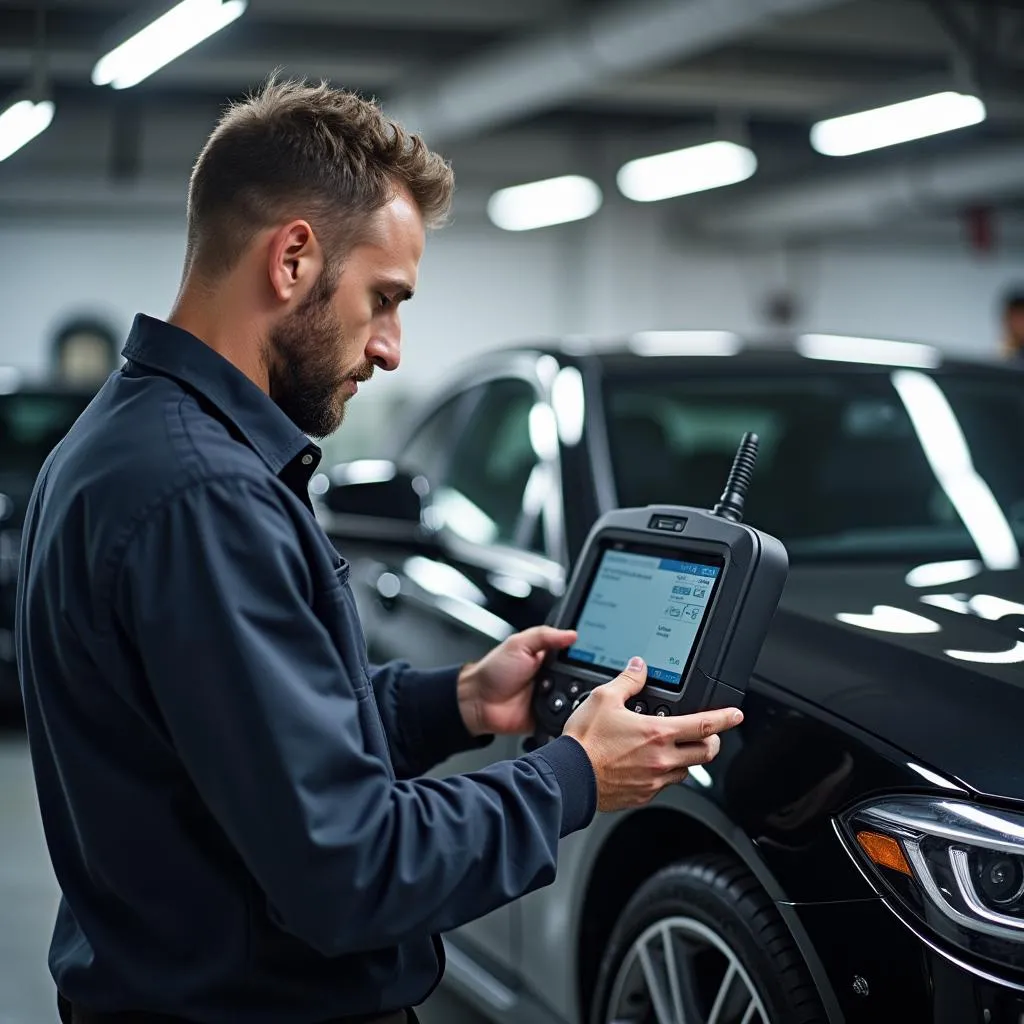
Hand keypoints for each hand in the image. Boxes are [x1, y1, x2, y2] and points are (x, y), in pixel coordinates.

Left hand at [458, 627, 576, 736]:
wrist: (478, 701)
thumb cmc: (493, 671)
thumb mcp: (519, 644)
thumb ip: (545, 636)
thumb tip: (572, 634)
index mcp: (549, 659)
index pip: (576, 656)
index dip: (586, 657)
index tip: (597, 657)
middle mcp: (554, 678)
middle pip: (581, 679)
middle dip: (583, 680)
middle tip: (576, 678)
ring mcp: (553, 699)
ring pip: (577, 700)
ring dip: (576, 699)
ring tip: (567, 694)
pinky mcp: (549, 718)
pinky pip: (565, 720)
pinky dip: (567, 717)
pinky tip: (565, 712)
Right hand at [563, 656, 742, 812]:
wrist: (568, 776)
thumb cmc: (584, 741)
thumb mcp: (603, 698)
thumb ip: (627, 681)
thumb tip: (639, 667)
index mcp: (657, 733)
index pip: (705, 724)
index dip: (726, 718)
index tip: (737, 715)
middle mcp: (662, 759)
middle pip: (706, 752)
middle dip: (712, 741)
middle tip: (708, 733)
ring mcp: (654, 780)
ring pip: (686, 770)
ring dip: (687, 758)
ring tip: (673, 747)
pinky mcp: (644, 795)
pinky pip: (665, 785)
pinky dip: (664, 773)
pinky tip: (649, 764)